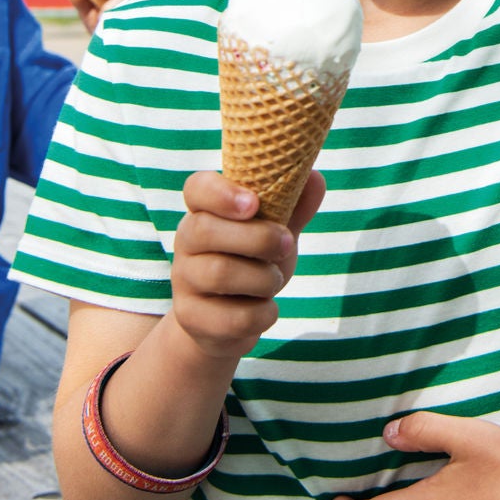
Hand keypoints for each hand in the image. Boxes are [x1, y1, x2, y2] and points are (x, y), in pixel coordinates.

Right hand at [168, 169, 323, 359]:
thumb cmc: (253, 263)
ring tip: (275, 279)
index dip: (222, 193)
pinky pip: (232, 317)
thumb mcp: (275, 231)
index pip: (197, 188)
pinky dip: (262, 313)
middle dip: (258, 237)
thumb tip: (315, 177)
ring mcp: (184, 282)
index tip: (254, 203)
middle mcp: (187, 243)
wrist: (227, 322)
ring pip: (220, 274)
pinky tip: (266, 308)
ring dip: (264, 278)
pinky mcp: (191, 318)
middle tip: (286, 244)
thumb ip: (294, 205)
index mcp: (205, 211)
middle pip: (206, 230)